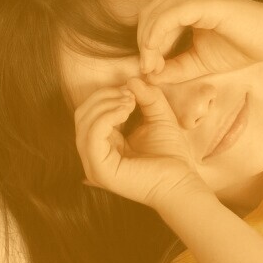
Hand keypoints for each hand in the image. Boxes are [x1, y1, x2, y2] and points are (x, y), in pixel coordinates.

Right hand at [75, 79, 206, 207]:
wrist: (181, 183)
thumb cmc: (171, 155)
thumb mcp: (159, 116)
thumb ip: (148, 97)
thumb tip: (131, 80)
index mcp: (104, 143)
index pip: (90, 111)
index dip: (107, 94)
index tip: (131, 90)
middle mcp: (94, 154)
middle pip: (82, 113)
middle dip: (104, 96)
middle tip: (129, 95)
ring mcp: (93, 163)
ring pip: (83, 122)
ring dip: (106, 104)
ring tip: (130, 102)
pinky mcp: (99, 170)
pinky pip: (91, 135)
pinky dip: (106, 117)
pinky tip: (125, 111)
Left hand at [137, 0, 262, 82]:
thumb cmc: (241, 46)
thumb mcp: (199, 62)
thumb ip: (175, 68)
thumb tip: (148, 77)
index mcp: (185, 3)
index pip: (151, 19)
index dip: (145, 46)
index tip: (149, 71)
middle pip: (148, 16)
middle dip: (144, 45)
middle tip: (149, 70)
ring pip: (155, 15)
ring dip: (148, 43)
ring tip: (154, 66)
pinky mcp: (203, 2)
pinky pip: (169, 16)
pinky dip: (157, 35)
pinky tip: (156, 53)